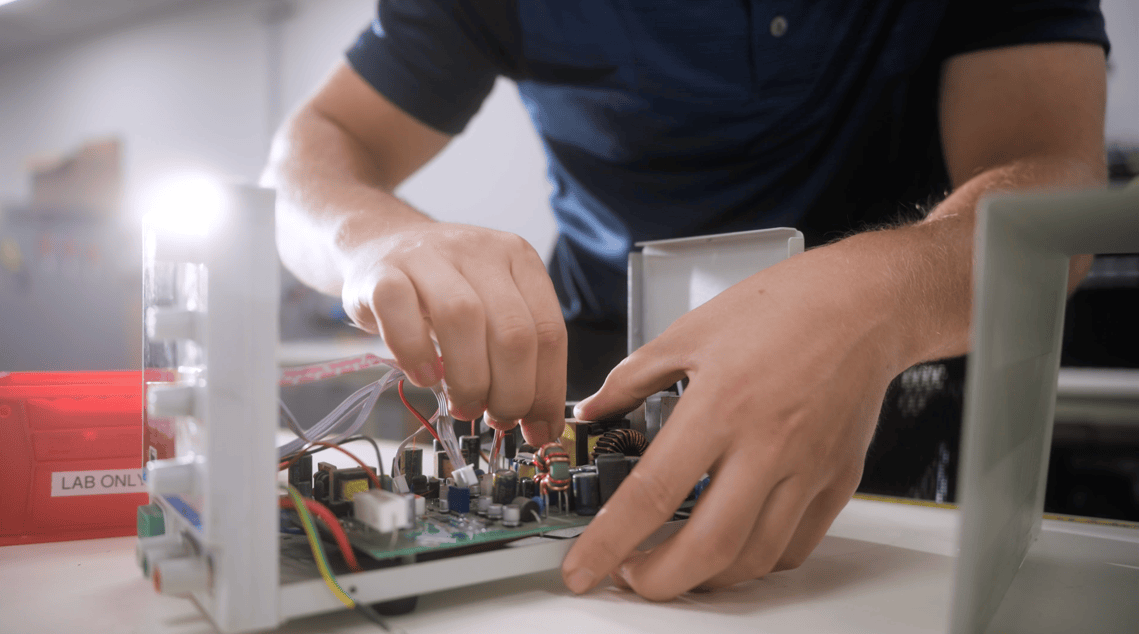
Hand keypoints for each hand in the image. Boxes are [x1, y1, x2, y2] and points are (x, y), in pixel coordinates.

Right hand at [340, 221, 566, 444]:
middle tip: (497, 418)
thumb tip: (537, 422)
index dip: (547, 390)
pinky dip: (416, 354)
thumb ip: (517, 357)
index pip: (549, 331)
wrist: (381, 244)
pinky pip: (400, 313)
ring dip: (469, 380)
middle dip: (511, 393)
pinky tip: (425, 377)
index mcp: (518, 259)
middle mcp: (479, 251)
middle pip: (512, 331)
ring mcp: (429, 256)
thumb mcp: (491, 310)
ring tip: (464, 405)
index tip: (539, 428)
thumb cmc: (442, 290)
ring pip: (463, 319)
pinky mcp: (382, 272)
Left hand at [561, 247, 907, 598]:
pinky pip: (796, 544)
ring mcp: (807, 469)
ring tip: (676, 564)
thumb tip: (592, 409)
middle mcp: (766, 446)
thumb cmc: (782, 307)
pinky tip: (733, 546)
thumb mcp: (688, 331)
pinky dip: (758, 561)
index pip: (652, 494)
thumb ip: (631, 378)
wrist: (863, 303)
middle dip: (659, 581)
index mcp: (719, 407)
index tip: (583, 568)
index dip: (610, 542)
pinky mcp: (837, 480)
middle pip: (708, 547)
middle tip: (630, 578)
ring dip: (707, 578)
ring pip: (754, 558)